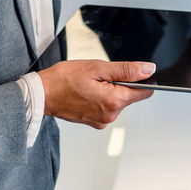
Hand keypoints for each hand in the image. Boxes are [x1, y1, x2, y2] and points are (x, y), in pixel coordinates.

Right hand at [38, 59, 154, 128]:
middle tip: (101, 76)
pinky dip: (101, 98)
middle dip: (121, 83)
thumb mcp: (98, 67)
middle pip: (130, 96)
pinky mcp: (94, 122)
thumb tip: (149, 70)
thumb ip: (127, 70)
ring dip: (110, 90)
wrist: (42, 94)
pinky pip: (106, 108)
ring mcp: (101, 121)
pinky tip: (87, 92)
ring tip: (91, 84)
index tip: (131, 72)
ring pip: (117, 101)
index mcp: (114, 101)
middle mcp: (110, 116)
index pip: (144, 92)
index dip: (142, 79)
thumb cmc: (64, 79)